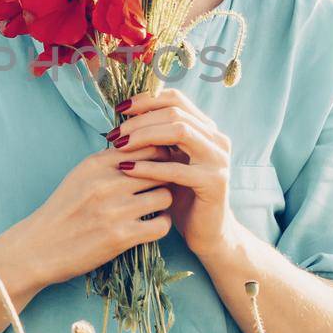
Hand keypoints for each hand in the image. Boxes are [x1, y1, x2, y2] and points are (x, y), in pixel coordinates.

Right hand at [20, 143, 176, 287]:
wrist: (39, 248)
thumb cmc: (62, 211)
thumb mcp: (79, 176)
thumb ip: (108, 161)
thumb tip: (143, 147)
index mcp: (96, 163)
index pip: (146, 145)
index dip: (159, 154)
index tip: (161, 164)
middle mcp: (107, 183)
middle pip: (160, 169)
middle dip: (166, 176)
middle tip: (165, 186)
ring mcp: (115, 210)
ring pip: (165, 196)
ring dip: (164, 202)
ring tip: (156, 206)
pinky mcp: (121, 237)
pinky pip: (162, 224)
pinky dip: (162, 224)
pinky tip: (152, 224)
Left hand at [106, 88, 238, 257]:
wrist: (207, 233)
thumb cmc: (181, 196)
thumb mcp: (167, 161)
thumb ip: (155, 139)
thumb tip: (122, 116)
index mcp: (206, 129)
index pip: (175, 99)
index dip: (146, 100)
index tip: (119, 109)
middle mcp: (217, 139)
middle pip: (175, 113)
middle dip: (140, 120)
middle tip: (114, 133)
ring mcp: (218, 159)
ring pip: (180, 132)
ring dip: (144, 136)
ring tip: (119, 146)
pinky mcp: (214, 182)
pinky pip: (177, 169)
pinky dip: (149, 167)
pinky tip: (126, 169)